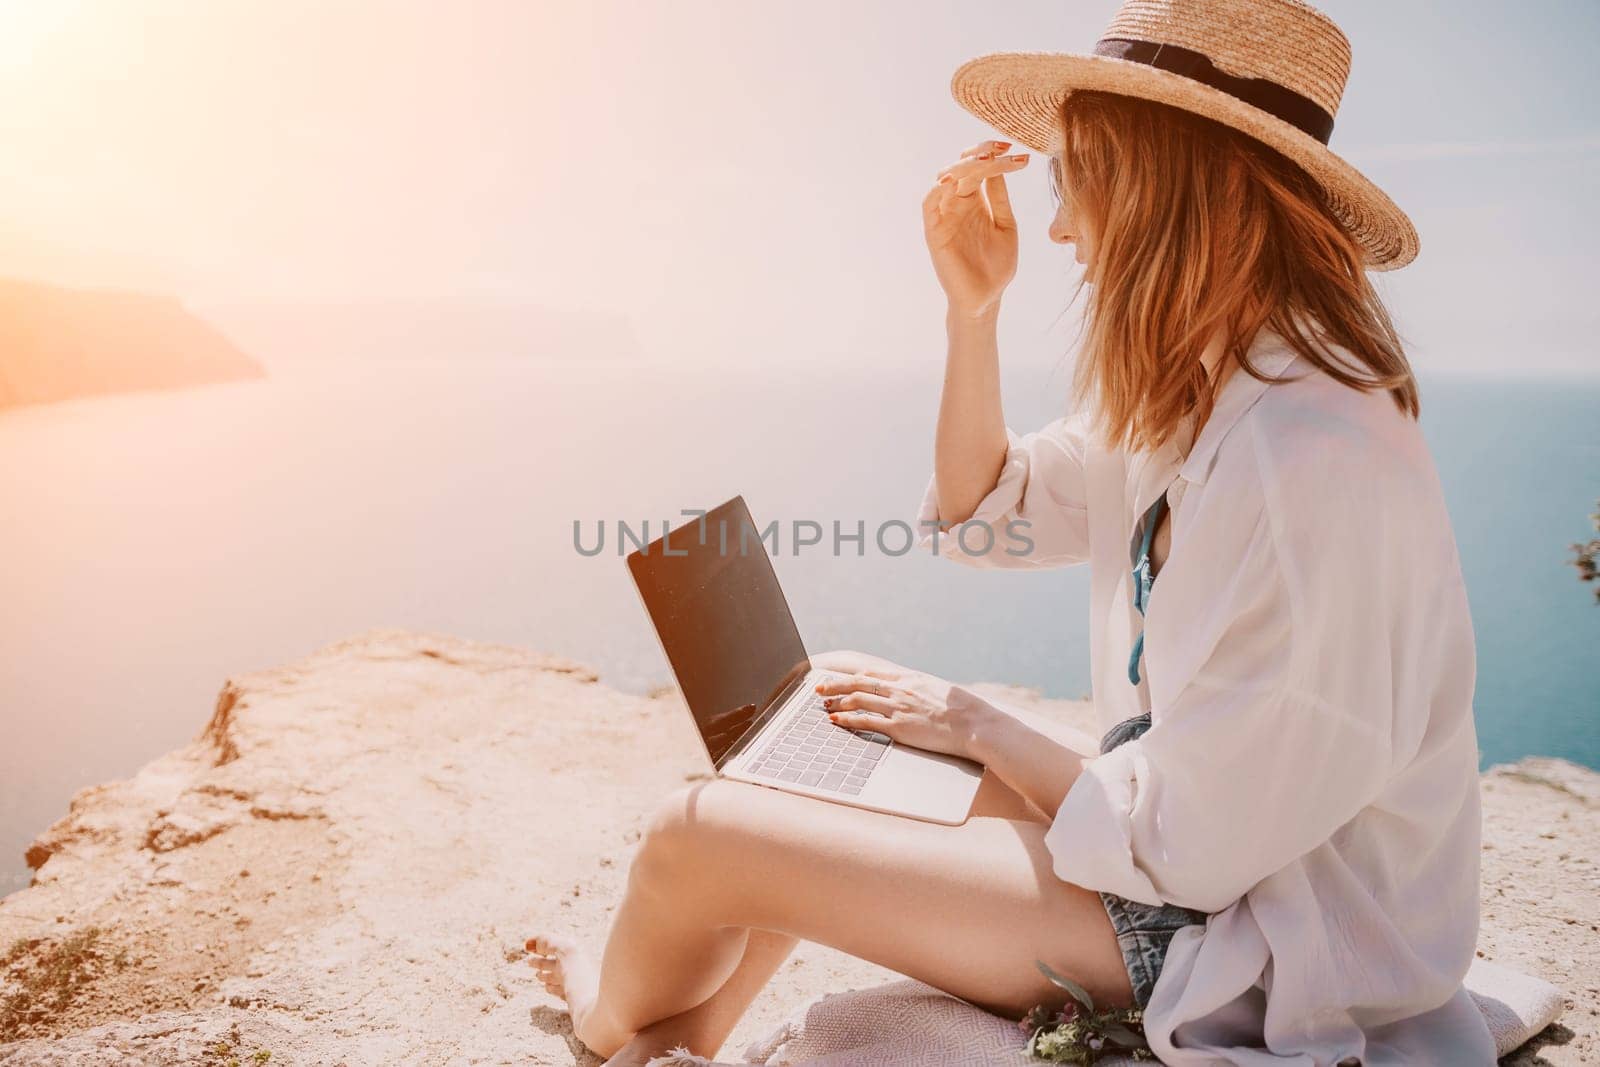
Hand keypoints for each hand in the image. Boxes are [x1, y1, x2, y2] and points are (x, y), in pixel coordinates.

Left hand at [809, 649, 992, 761]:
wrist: (975, 724)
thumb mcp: (939, 690)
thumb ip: (920, 688)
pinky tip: (836, 721)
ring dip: (837, 702)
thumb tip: (912, 690)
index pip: (872, 673)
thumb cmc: (963, 710)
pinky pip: (865, 722)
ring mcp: (898, 708)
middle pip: (858, 683)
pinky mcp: (899, 728)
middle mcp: (900, 690)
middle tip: (819, 688)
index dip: (851, 676)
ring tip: (824, 706)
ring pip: (858, 700)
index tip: (838, 678)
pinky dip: (847, 720)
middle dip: (835, 685)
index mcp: (910, 679)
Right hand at [922, 138, 1029, 317]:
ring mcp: (944, 216)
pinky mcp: (933, 232)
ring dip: (963, 166)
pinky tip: (955, 180)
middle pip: (963, 168)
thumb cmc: (996, 265)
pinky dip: (939, 189)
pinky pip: (929, 204)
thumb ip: (999, 197)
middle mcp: (957, 204)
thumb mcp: (1006, 224)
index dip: (993, 154)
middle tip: (1001, 148)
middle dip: (980, 154)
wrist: (986, 298)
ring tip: (985, 160)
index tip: (1014, 148)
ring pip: (946, 179)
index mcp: (975, 201)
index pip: (979, 168)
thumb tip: (999, 165)